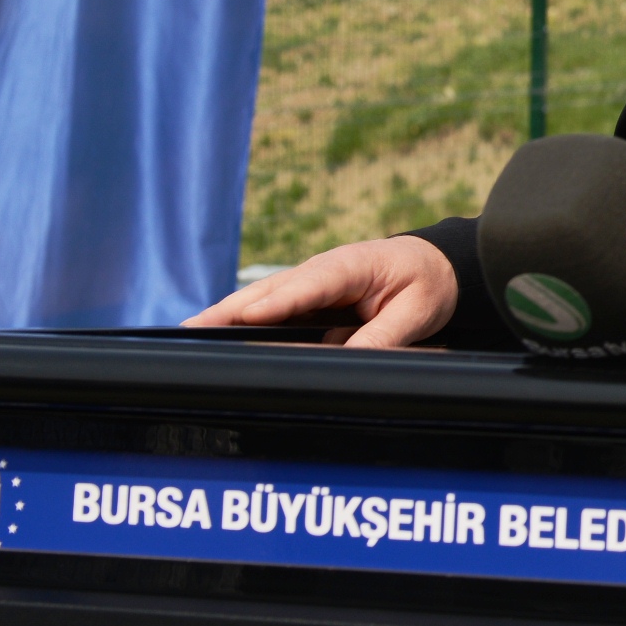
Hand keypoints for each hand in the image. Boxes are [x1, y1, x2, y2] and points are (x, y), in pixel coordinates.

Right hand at [183, 236, 457, 348]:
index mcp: (352, 264)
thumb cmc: (427, 282)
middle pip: (270, 291)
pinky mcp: (307, 301)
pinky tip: (219, 344)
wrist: (436, 265)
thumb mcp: (418, 310)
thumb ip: (384, 336)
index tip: (250, 315)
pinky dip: (244, 325)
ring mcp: (310, 286)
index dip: (280, 301)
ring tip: (189, 338)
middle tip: (191, 330)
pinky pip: (272, 314)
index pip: (311, 283)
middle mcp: (322, 272)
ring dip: (227, 317)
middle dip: (231, 309)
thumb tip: (349, 361)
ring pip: (262, 301)